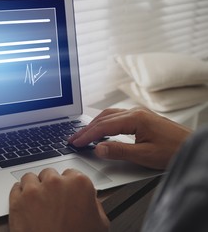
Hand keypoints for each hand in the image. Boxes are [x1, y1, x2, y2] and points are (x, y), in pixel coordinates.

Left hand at [9, 168, 108, 231]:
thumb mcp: (100, 223)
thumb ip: (94, 204)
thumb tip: (90, 199)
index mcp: (79, 184)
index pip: (71, 173)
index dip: (68, 185)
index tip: (66, 192)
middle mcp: (56, 183)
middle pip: (49, 174)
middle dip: (50, 185)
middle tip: (52, 202)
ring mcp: (34, 190)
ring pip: (30, 178)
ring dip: (33, 187)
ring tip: (37, 203)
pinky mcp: (17, 201)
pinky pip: (15, 188)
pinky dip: (19, 195)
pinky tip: (26, 204)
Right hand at [68, 107, 191, 169]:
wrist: (193, 146)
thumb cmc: (174, 150)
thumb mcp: (145, 155)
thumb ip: (119, 151)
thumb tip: (98, 149)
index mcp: (135, 118)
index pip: (103, 126)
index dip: (87, 135)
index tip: (75, 142)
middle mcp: (135, 112)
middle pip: (103, 118)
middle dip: (86, 129)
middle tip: (73, 138)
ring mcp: (139, 114)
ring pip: (109, 115)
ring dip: (95, 124)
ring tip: (83, 135)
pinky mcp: (142, 118)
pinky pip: (117, 117)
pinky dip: (104, 123)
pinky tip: (102, 130)